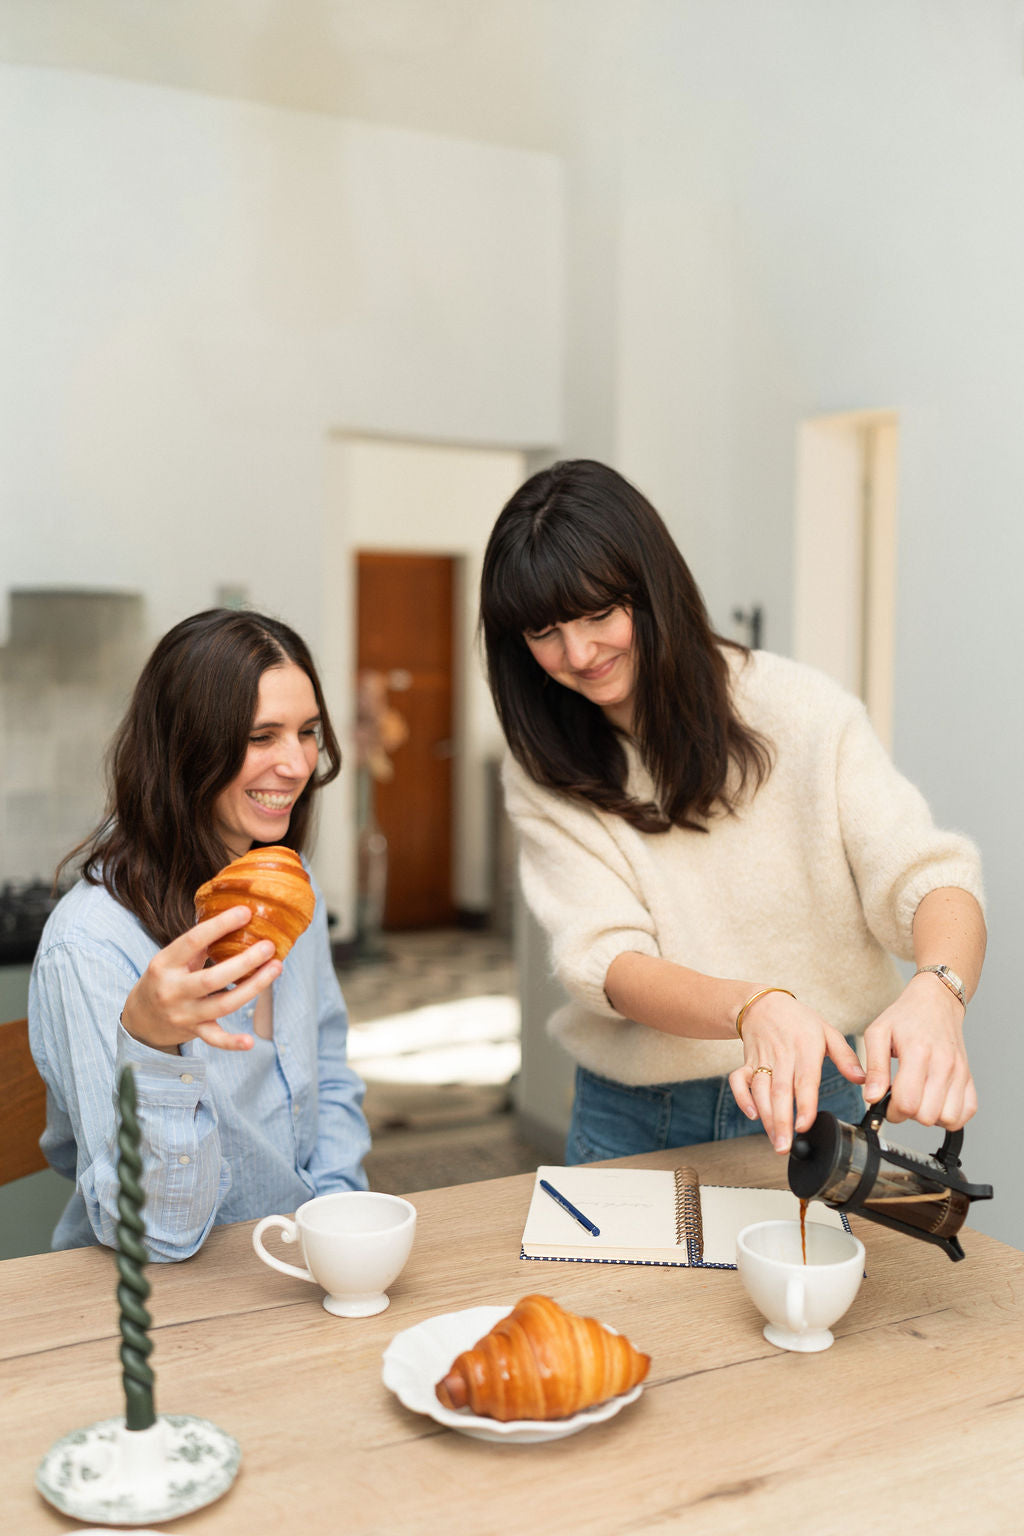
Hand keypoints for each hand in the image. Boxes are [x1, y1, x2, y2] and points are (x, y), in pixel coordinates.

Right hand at [120, 906, 281, 1053]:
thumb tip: (237, 918)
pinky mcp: (193, 1031)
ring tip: (275, 968)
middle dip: (244, 962)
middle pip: (212, 978)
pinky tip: (250, 1042)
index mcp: (164, 964)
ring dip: (252, 988)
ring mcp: (183, 1014)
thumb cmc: (165, 978)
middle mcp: (172, 991)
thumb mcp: (172, 958)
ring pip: (222, 1005)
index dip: (220, 926)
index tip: (246, 912)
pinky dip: (232, 1043)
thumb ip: (199, 944)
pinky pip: (214, 1039)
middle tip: (268, 946)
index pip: (193, 941)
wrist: (140, 1018)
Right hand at [728, 992, 865, 1153]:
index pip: (805, 1080)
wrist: (763, 1004)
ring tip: (775, 1140)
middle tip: (784, 1146)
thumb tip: (863, 1080)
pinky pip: (738, 1080)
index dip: (804, 1104)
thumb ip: (846, 1057)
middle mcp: (782, 1055)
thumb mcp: (828, 1032)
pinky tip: (752, 1114)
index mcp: (805, 1048)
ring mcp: (762, 1059)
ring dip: (765, 1117)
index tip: (803, 1126)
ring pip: (760, 1090)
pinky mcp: (746, 1062)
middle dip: (781, 1121)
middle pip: (780, 1091)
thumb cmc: (798, 1020)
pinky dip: (741, 1097)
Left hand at [861, 971, 974, 1129]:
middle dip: (908, 1115)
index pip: (908, 1103)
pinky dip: (951, 1115)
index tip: (885, 1103)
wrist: (936, 1001)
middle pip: (927, 1116)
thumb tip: (872, 1098)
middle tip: (900, 1099)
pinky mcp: (969, 1076)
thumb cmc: (905, 1016)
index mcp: (918, 1053)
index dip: (891, 1111)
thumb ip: (875, 1068)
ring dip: (930, 1117)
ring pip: (948, 1119)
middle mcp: (944, 1064)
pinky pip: (967, 1112)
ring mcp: (960, 1072)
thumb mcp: (878, 1034)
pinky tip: (935, 1102)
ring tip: (918, 1099)